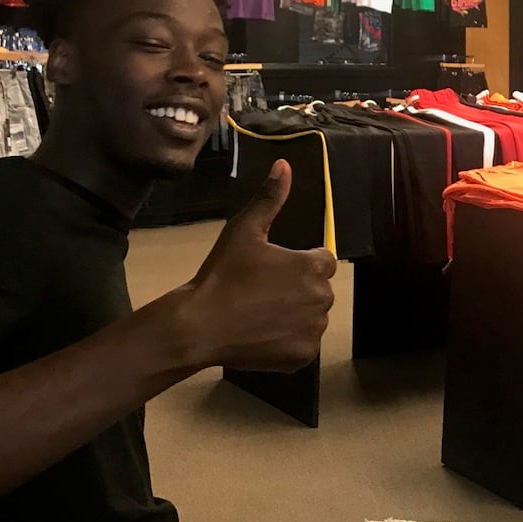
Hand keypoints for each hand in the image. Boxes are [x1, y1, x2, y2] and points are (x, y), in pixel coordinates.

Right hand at [177, 161, 336, 372]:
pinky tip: (262, 334)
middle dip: (297, 289)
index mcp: (313, 267)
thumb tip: (284, 165)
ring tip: (259, 314)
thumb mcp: (244, 230)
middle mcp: (322, 299)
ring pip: (312, 317)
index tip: (271, 270)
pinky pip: (303, 344)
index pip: (322, 260)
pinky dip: (288, 341)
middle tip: (261, 292)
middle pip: (318, 289)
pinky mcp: (303, 357)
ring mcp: (314, 330)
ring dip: (295, 315)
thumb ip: (269, 198)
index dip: (297, 263)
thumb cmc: (223, 274)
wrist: (200, 325)